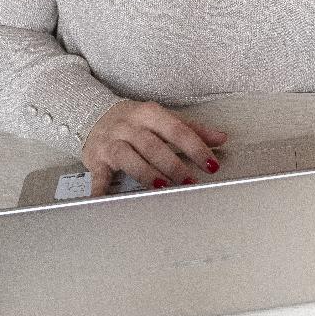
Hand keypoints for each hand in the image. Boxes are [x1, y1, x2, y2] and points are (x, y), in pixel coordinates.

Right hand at [83, 101, 227, 194]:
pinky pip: (98, 175)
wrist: (93, 115)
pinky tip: (105, 201)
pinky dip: (101, 190)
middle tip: (189, 181)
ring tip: (162, 187)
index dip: (196, 148)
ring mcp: (110, 142)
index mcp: (150, 114)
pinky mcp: (95, 159)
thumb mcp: (164, 118)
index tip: (211, 165)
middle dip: (172, 164)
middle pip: (152, 145)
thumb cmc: (136, 121)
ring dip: (146, 173)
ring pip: (128, 157)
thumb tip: (221, 138)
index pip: (177, 130)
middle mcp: (129, 126)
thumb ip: (192, 129)